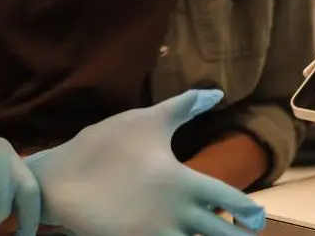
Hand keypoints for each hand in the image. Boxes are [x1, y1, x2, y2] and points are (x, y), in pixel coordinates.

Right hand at [23, 90, 266, 235]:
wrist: (60, 179)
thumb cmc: (104, 146)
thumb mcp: (144, 120)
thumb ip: (182, 107)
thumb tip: (215, 92)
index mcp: (184, 181)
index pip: (233, 202)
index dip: (250, 212)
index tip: (254, 216)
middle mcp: (177, 212)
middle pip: (224, 235)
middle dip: (237, 235)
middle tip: (240, 232)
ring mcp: (157, 232)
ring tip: (207, 235)